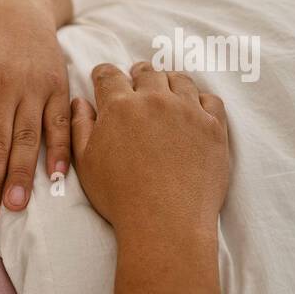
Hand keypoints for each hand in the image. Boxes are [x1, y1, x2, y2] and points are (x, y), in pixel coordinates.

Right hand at [70, 62, 229, 240]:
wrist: (165, 221)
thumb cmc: (120, 196)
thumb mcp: (86, 163)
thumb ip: (80, 127)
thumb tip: (80, 103)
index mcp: (119, 107)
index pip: (109, 75)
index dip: (103, 75)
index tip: (102, 78)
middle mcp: (155, 100)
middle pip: (147, 72)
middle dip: (138, 75)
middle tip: (136, 82)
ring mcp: (188, 111)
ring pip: (180, 80)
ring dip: (169, 82)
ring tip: (165, 93)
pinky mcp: (214, 126)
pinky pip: (210, 99)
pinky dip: (200, 100)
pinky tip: (193, 110)